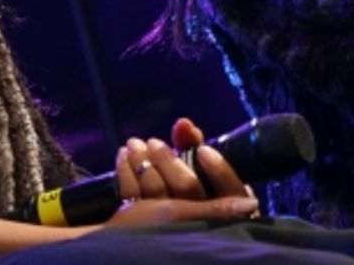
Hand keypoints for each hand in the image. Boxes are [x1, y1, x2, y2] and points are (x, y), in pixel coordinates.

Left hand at [104, 118, 257, 227]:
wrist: (163, 230)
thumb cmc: (189, 193)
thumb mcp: (199, 173)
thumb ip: (192, 145)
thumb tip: (183, 124)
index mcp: (226, 210)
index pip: (230, 191)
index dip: (219, 171)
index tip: (205, 151)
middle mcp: (200, 221)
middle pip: (188, 190)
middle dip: (168, 160)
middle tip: (153, 142)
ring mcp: (171, 228)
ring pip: (157, 193)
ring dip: (143, 161)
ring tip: (134, 144)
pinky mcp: (142, 229)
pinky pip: (133, 199)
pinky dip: (126, 174)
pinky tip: (123, 158)